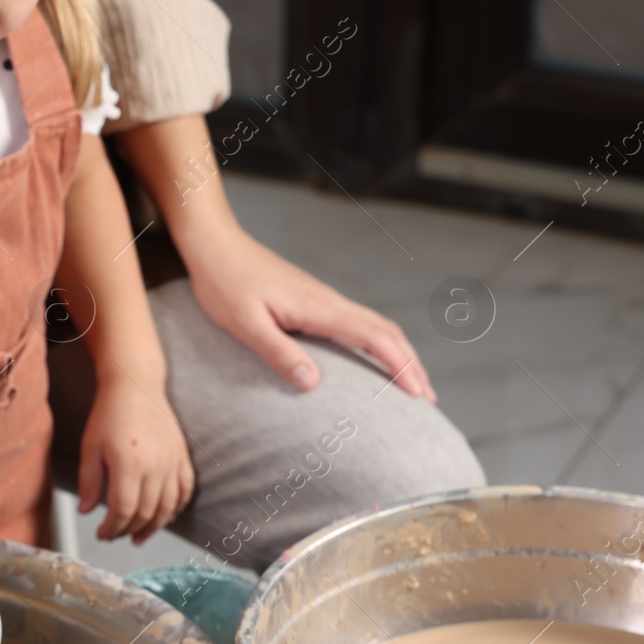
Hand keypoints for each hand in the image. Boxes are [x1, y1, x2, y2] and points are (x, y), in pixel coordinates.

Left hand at [78, 380, 194, 543]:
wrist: (136, 386)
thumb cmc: (109, 415)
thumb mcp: (90, 447)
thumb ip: (89, 482)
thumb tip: (86, 512)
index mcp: (128, 464)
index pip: (123, 510)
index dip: (112, 528)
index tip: (101, 534)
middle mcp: (155, 466)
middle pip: (145, 513)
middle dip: (128, 530)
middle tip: (115, 535)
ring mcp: (172, 462)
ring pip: (167, 507)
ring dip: (153, 527)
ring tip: (138, 537)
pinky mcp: (182, 457)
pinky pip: (185, 491)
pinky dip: (175, 509)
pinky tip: (163, 518)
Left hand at [183, 225, 435, 402]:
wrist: (216, 245)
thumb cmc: (224, 283)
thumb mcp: (244, 324)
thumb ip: (277, 352)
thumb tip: (312, 383)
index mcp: (317, 307)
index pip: (372, 337)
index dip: (399, 366)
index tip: (416, 393)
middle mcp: (329, 301)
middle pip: (386, 331)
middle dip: (411, 364)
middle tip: (427, 399)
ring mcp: (324, 299)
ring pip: (375, 325)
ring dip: (399, 353)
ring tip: (412, 383)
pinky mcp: (314, 300)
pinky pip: (358, 322)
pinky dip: (377, 343)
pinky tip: (373, 358)